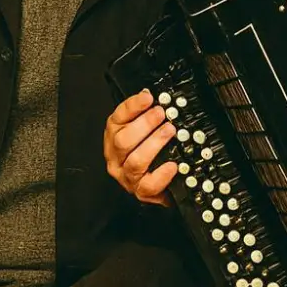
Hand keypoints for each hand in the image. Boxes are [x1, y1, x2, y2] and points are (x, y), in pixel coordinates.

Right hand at [104, 90, 177, 205]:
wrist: (153, 180)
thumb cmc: (145, 148)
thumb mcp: (142, 126)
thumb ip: (144, 111)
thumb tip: (150, 95)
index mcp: (114, 135)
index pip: (118, 118)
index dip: (133, 106)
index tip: (148, 98)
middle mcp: (116, 156)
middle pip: (123, 140)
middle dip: (145, 124)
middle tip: (161, 114)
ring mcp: (127, 175)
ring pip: (135, 162)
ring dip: (154, 144)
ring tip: (169, 131)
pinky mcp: (140, 191)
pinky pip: (148, 186)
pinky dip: (161, 175)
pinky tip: (172, 165)